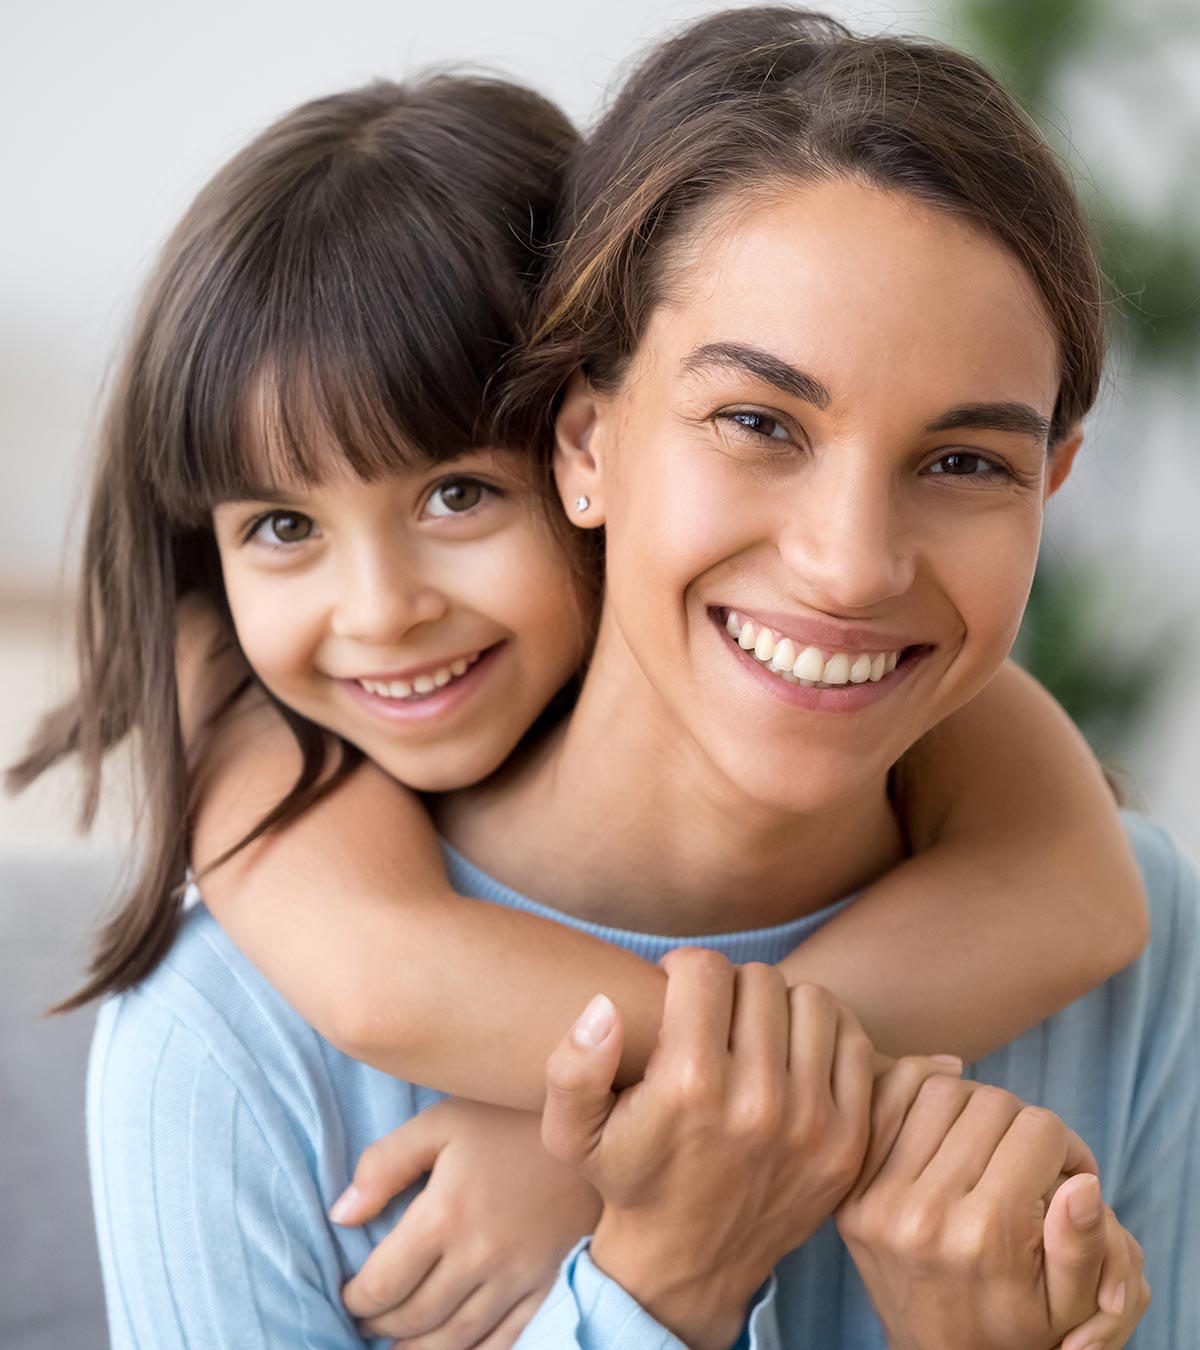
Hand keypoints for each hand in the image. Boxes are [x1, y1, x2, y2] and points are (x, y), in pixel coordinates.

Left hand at [335, 1097, 600, 1347]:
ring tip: (400, 1347)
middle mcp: (479, 1256)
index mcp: (445, 1214)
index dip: (357, 1298)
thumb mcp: (442, 1121)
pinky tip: (456, 1349)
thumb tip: (342, 1216)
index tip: (349, 1295)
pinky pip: (506, 1342)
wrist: (595, 1119)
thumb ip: (385, 1164)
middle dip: (382, 1326)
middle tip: (369, 1322)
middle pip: (414, 1318)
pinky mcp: (551, 1287)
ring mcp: (519, 1278)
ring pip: (455, 1341)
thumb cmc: (509, 1115)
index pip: (383, 1283)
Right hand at [540, 949, 877, 1349]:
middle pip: (760, 980)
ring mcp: (811, 1123)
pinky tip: (795, 1052)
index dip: (684, 969)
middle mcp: (756, 1102)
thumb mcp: (572, 1133)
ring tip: (755, 1029)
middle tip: (716, 1015)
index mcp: (690, 1086)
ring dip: (781, 1006)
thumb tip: (604, 1006)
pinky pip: (853, 1044)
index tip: (677, 990)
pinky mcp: (847, 1140)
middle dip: (731, 986)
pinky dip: (826, 1036)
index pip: (706, 970)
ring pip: (811, 1001)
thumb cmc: (629, 1179)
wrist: (691, 1261)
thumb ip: (571, 1066)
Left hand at [836, 1065, 1136, 1349]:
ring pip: (939, 1092)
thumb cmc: (1016, 1326)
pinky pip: (887, 1103)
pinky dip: (919, 1089)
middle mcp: (927, 1214)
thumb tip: (1083, 1182)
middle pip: (990, 1105)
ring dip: (973, 1101)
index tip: (1068, 1167)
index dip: (1067, 1144)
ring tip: (989, 1134)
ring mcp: (881, 1200)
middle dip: (1022, 1120)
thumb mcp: (1069, 1307)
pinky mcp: (853, 1192)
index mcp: (985, 1236)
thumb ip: (1083, 1245)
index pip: (1038, 1132)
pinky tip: (946, 1106)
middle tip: (1028, 1148)